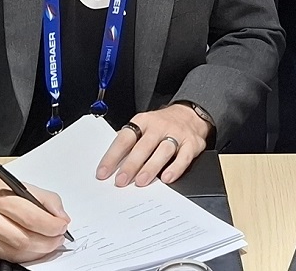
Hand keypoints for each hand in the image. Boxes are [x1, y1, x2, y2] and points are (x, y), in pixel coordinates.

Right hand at [0, 151, 69, 261]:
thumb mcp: (21, 185)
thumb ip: (45, 200)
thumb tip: (62, 218)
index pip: (31, 217)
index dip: (51, 225)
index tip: (62, 226)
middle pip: (24, 240)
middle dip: (47, 243)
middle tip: (58, 239)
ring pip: (15, 253)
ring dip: (37, 252)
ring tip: (48, 244)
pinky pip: (5, 257)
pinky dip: (23, 255)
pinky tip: (31, 248)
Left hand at [96, 104, 210, 187]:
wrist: (189, 114)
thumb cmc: (161, 125)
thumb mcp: (143, 126)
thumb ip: (129, 141)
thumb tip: (110, 162)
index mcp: (143, 121)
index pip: (125, 138)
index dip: (113, 156)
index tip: (103, 172)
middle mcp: (159, 126)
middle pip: (143, 145)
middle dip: (131, 164)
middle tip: (121, 181)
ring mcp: (176, 134)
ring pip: (163, 150)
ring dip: (151, 167)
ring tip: (141, 182)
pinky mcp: (192, 143)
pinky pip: (184, 157)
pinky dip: (176, 168)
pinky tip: (167, 178)